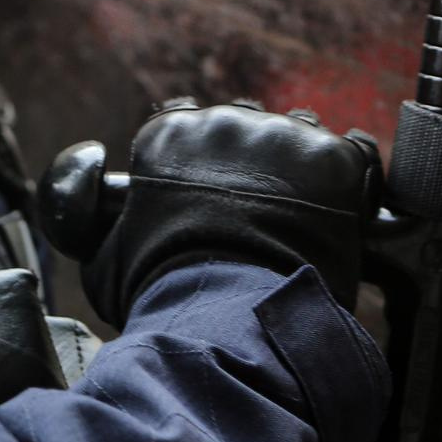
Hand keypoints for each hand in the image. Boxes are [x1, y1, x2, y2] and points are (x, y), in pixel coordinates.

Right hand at [71, 101, 381, 328]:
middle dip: (253, 161)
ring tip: (299, 218)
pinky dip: (350, 181)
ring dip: (300, 168)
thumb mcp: (101, 256)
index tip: (211, 191)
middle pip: (247, 125)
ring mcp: (285, 137)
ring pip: (300, 135)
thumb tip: (87, 174)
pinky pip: (354, 153)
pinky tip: (341, 211)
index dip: (203, 160)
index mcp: (169, 134)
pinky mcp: (334, 161)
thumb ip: (90, 212)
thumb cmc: (162, 294)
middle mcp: (227, 122)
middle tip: (257, 212)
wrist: (227, 320)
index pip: (189, 122)